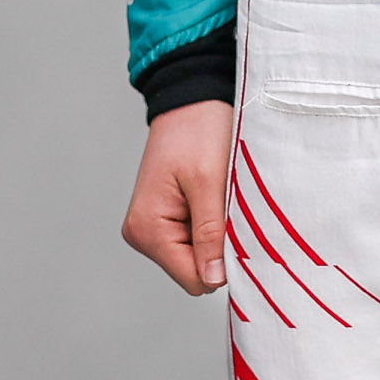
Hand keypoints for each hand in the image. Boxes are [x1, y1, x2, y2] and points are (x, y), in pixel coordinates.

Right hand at [122, 101, 233, 295]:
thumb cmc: (197, 131)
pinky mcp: (166, 221)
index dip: (222, 262)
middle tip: (226, 207)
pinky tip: (212, 197)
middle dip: (219, 247)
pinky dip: (212, 225)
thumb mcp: (209, 183)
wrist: (192, 100)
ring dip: (216, 234)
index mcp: (147, 229)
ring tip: (217, 197)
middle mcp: (143, 233)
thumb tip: (214, 279)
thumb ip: (210, 235)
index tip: (236, 231)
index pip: (194, 279)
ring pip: (199, 258)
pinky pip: (197, 242)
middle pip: (195, 272)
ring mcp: (153, 228)